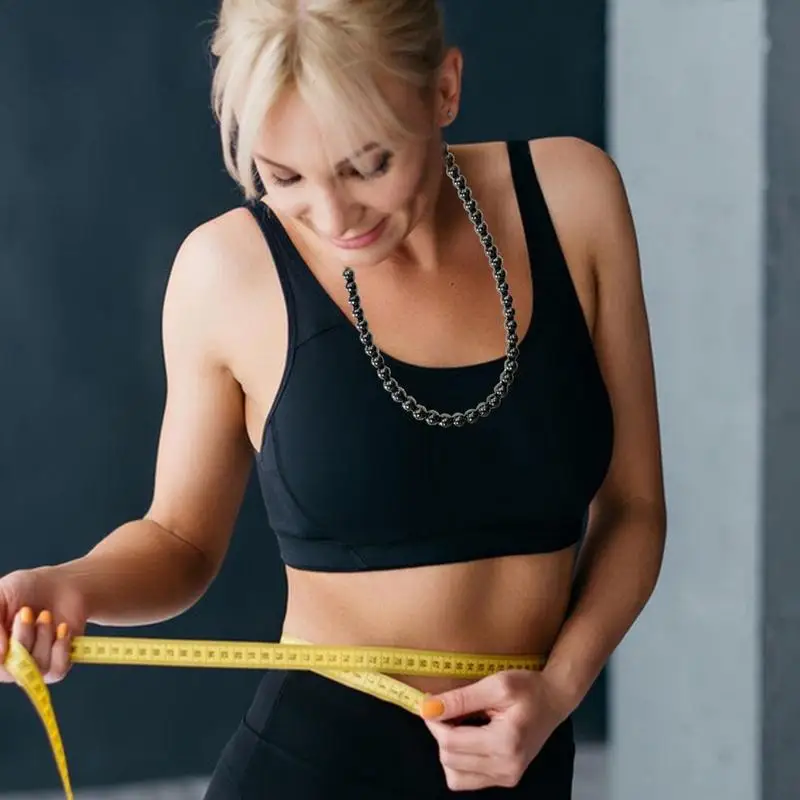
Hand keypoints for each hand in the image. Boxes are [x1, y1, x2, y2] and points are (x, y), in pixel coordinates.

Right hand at [0, 567, 86, 683]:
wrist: (59, 584)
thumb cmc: (24, 589)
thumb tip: (0, 654)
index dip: (0, 651)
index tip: (7, 635)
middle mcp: (9, 664)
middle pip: (11, 671)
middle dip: (22, 637)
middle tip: (27, 611)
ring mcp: (33, 666)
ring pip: (36, 667)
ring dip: (43, 636)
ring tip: (46, 614)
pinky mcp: (57, 665)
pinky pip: (57, 670)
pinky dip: (61, 647)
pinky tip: (62, 627)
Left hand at [421, 669, 575, 790]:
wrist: (554, 701)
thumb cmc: (528, 688)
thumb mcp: (496, 685)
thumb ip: (461, 698)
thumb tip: (427, 708)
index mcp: (505, 744)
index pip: (451, 742)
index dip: (434, 721)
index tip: (431, 702)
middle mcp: (506, 768)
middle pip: (449, 759)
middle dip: (440, 733)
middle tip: (447, 710)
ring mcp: (506, 778)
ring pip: (454, 775)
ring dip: (448, 749)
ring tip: (460, 725)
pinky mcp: (505, 780)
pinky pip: (466, 780)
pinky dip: (459, 762)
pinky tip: (468, 739)